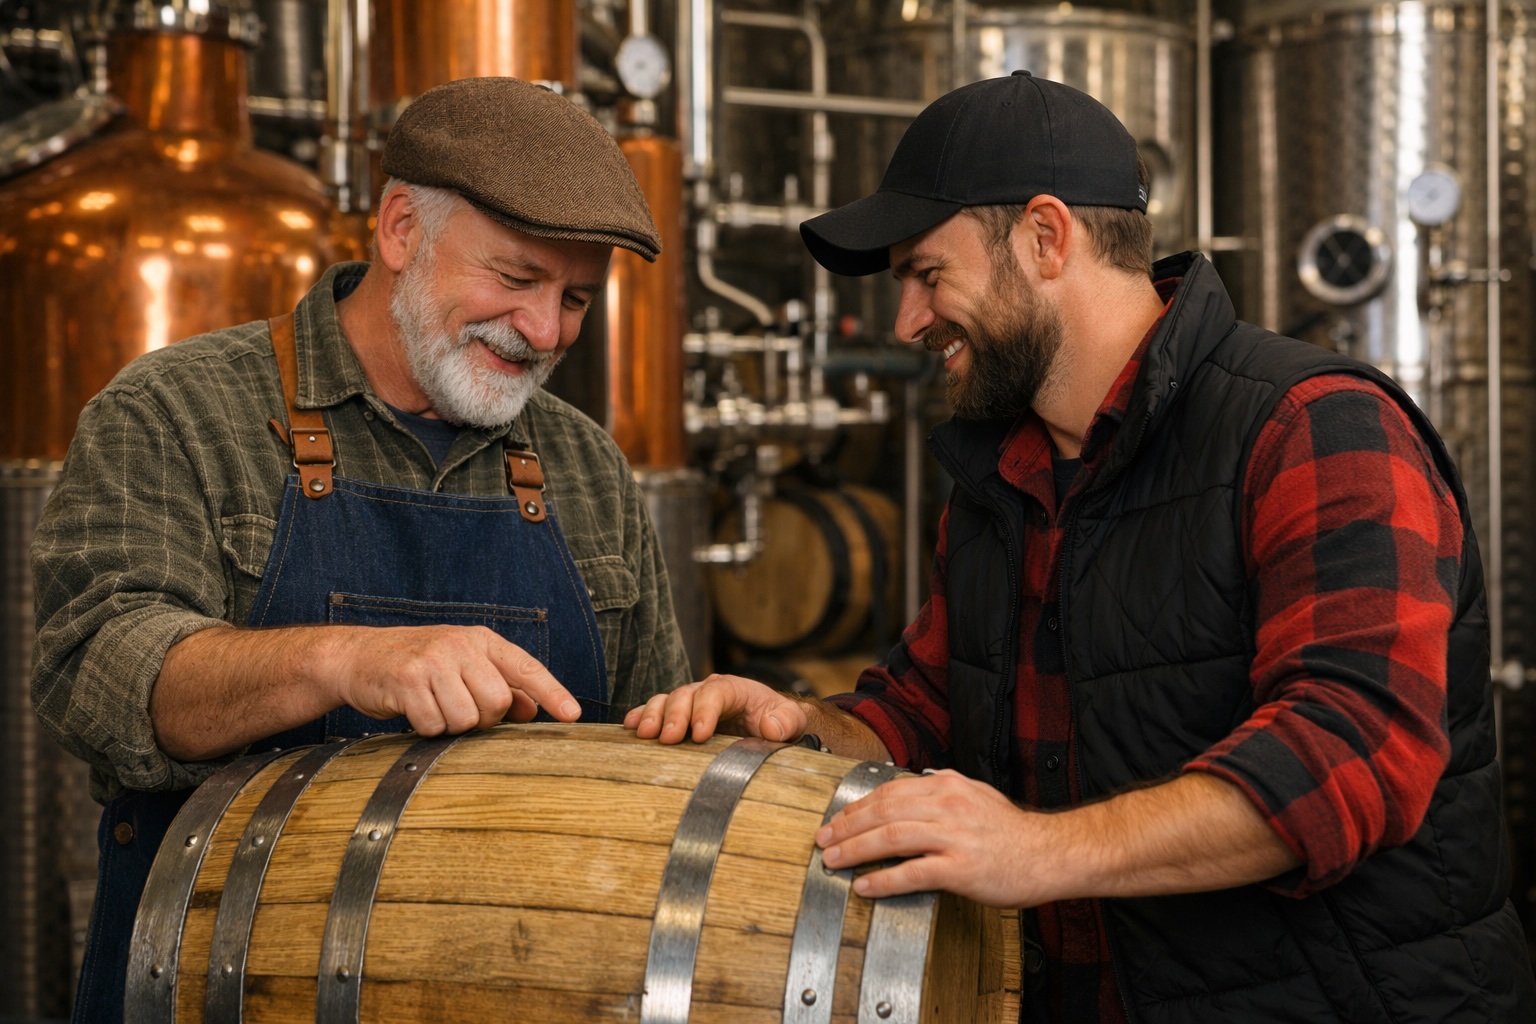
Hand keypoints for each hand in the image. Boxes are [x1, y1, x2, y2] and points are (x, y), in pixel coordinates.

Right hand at [328, 624, 579, 735]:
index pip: (526, 668)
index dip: (552, 693)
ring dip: (451, 726)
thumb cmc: (417, 666)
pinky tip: (414, 710)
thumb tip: (532, 711)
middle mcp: (460, 645)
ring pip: (466, 718)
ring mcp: (433, 660)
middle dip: (483, 719)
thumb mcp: (462, 667)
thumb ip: (498, 686)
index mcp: (481, 640)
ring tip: (434, 707)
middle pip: (497, 702)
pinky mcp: (407, 680)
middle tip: (460, 709)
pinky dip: (426, 727)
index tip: (573, 715)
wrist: (357, 657)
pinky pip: (434, 725)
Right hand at [623, 673, 808, 743]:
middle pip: (686, 695)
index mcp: (735, 689)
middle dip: (675, 715)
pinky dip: (641, 716)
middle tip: (668, 738)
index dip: (705, 711)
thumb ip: (786, 721)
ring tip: (644, 733)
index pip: (716, 693)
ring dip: (653, 715)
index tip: (700, 735)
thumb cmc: (779, 722)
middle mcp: (708, 691)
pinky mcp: (679, 716)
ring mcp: (691, 703)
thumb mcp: (792, 721)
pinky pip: (656, 711)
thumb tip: (770, 727)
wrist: (771, 724)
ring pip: (667, 700)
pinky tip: (629, 727)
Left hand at [817, 770, 1052, 906]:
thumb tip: (911, 788)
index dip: (856, 807)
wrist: (1050, 854)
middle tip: (823, 841)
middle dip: (846, 827)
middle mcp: (946, 806)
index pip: (888, 792)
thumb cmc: (1011, 830)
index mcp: (946, 786)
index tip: (836, 821)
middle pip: (882, 812)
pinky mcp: (960, 869)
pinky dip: (883, 880)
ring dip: (855, 850)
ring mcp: (953, 837)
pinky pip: (912, 873)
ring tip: (833, 861)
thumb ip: (942, 791)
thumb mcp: (975, 795)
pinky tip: (865, 886)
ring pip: (890, 839)